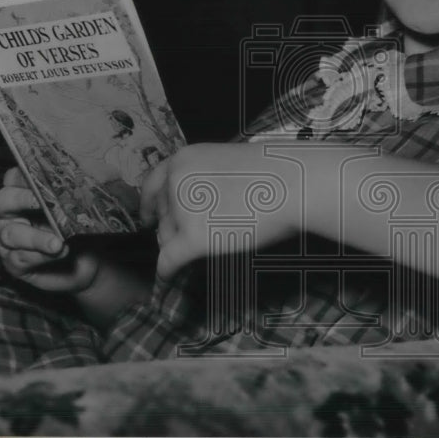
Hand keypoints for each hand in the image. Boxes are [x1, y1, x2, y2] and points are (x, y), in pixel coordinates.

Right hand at [0, 167, 99, 292]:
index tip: (42, 173)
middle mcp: (12, 213)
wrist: (92, 262)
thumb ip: (80, 191)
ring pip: (11, 234)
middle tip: (41, 201)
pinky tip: (58, 252)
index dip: (25, 172)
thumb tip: (93, 175)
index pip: (16, 175)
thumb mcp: (84, 206)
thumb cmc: (84, 226)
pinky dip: (40, 255)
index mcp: (25, 191)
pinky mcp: (14, 263)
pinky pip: (20, 258)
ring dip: (35, 237)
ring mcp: (10, 238)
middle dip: (21, 199)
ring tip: (57, 242)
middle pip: (3, 200)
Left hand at [140, 143, 299, 279]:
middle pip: (162, 215)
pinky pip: (169, 260)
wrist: (292, 183)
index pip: (152, 185)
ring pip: (168, 238)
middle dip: (172, 228)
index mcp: (183, 160)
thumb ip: (202, 178)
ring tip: (212, 242)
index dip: (147, 205)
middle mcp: (176, 183)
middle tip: (192, 236)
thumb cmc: (272, 173)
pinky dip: (166, 271)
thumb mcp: (226, 162)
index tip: (145, 218)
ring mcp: (182, 210)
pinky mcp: (193, 237)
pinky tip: (167, 276)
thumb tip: (192, 205)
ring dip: (181, 245)